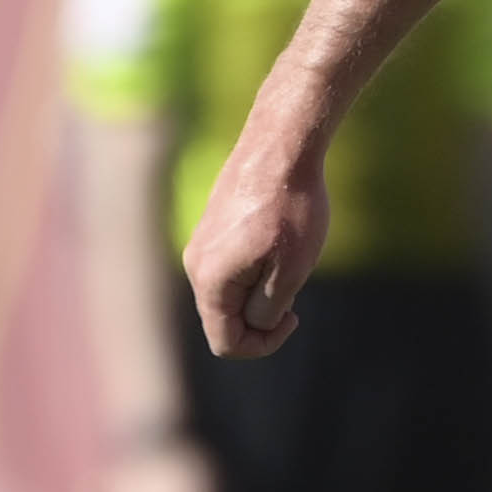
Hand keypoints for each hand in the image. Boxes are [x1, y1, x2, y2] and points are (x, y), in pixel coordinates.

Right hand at [184, 130, 330, 357]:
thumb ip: (267, 310)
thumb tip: (254, 324)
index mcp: (210, 282)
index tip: (294, 318)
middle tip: (295, 294)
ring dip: (261, 293)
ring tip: (289, 263)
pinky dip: (256, 271)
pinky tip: (281, 244)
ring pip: (229, 294)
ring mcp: (202, 244)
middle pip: (224, 320)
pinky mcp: (213, 228)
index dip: (263, 344)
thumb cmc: (290, 209)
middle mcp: (196, 265)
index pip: (226, 342)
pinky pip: (231, 269)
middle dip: (261, 319)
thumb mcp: (290, 271)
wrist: (281, 147)